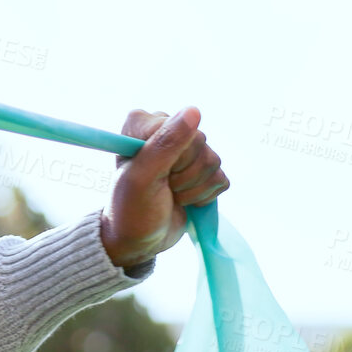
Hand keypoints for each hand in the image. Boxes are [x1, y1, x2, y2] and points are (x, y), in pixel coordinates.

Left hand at [98, 106, 229, 269]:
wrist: (139, 240)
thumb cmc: (130, 208)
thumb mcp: (142, 177)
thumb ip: (166, 143)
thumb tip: (194, 111)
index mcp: (144, 124)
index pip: (183, 127)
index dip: (173, 156)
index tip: (154, 171)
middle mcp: (166, 131)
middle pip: (201, 143)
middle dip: (183, 174)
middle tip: (162, 186)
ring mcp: (187, 153)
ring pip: (213, 161)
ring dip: (192, 187)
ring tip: (170, 194)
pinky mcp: (204, 174)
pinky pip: (221, 178)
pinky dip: (204, 196)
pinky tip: (184, 200)